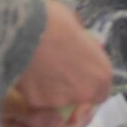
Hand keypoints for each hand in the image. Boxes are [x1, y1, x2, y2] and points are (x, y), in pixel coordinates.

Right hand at [3, 0, 110, 126]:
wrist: (24, 32)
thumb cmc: (55, 22)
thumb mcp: (77, 28)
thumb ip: (82, 44)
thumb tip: (78, 42)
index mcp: (101, 73)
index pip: (101, 92)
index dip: (89, 85)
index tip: (78, 76)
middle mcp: (84, 92)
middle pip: (78, 98)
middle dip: (69, 89)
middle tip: (55, 72)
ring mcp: (60, 101)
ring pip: (56, 101)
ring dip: (49, 90)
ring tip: (36, 70)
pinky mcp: (36, 104)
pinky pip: (35, 99)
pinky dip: (31, 91)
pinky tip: (24, 74)